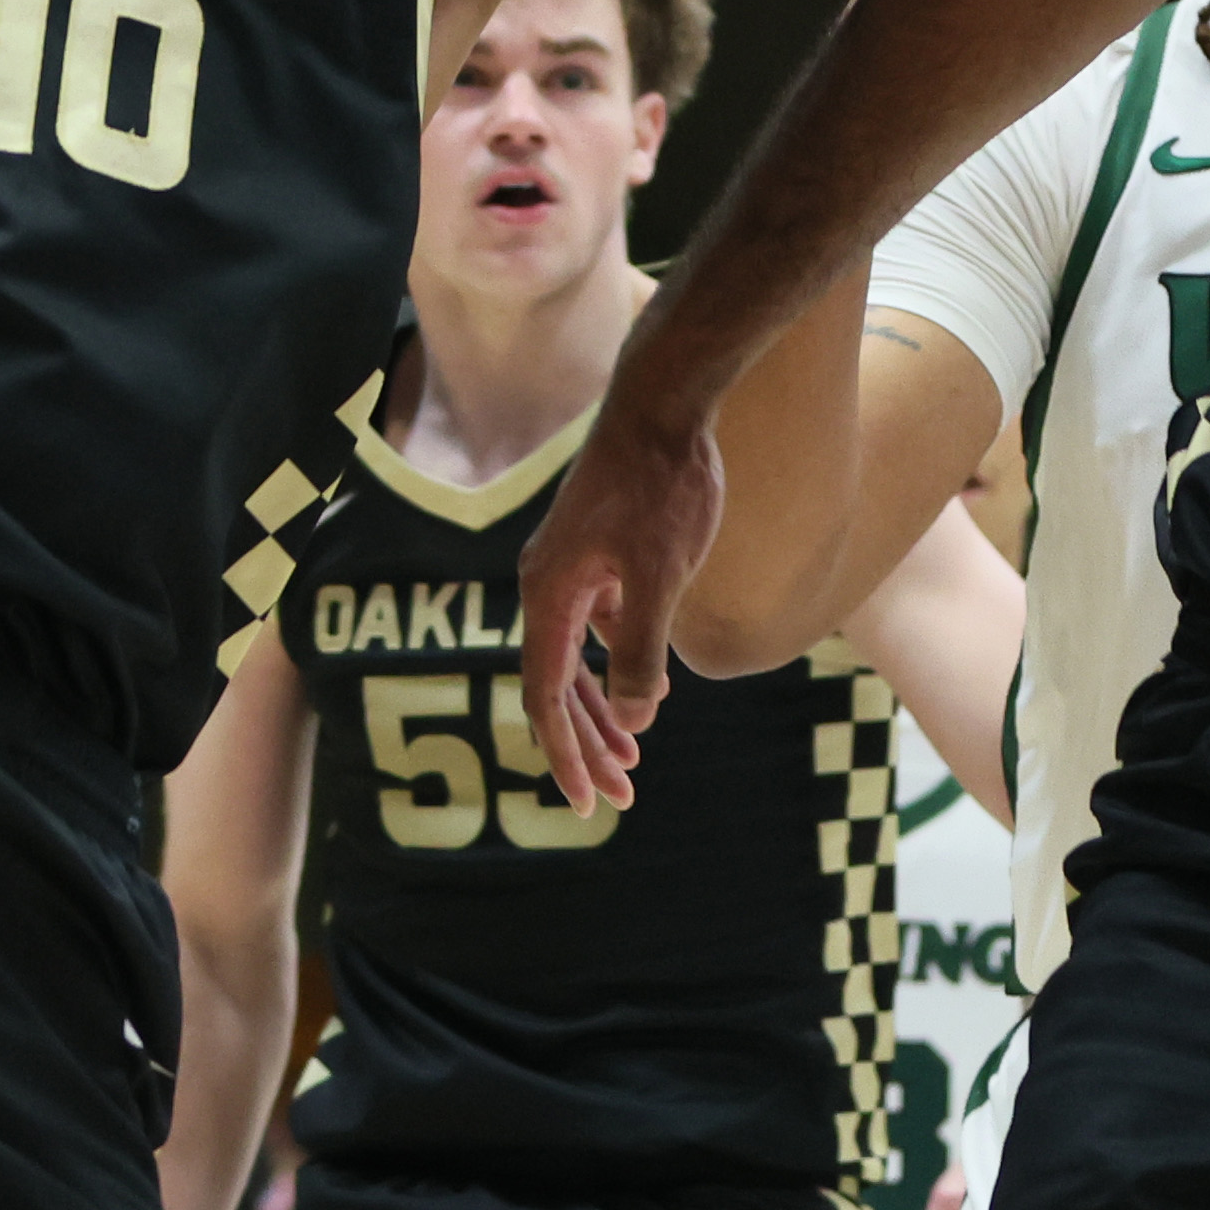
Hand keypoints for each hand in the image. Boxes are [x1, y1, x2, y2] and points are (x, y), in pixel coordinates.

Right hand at [514, 408, 722, 814]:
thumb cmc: (661, 487)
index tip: (588, 801)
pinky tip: (645, 690)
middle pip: (555, 686)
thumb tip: (634, 718)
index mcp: (548, 595)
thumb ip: (642, 649)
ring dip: (600, 710)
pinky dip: (613, 669)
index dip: (565, 752)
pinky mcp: (596, 558)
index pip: (546, 694)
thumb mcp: (660, 575)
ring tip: (632, 756)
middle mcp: (547, 586)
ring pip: (574, 660)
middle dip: (586, 744)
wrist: (664, 407)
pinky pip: (593, 632)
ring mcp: (571, 571)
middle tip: (619, 796)